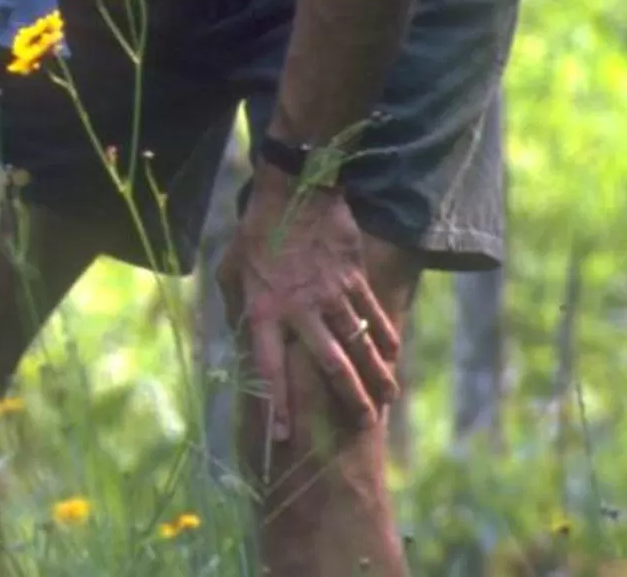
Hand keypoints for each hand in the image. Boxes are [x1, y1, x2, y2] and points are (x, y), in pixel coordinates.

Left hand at [219, 172, 399, 442]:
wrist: (291, 189)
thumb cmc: (256, 234)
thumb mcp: (232, 271)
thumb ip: (238, 309)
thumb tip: (239, 342)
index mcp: (262, 310)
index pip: (268, 367)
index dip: (276, 403)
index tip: (282, 437)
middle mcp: (298, 308)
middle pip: (328, 364)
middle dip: (348, 398)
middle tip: (363, 424)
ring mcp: (329, 293)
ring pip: (358, 342)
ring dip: (376, 374)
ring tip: (387, 399)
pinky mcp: (352, 277)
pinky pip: (373, 313)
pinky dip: (386, 336)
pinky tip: (394, 355)